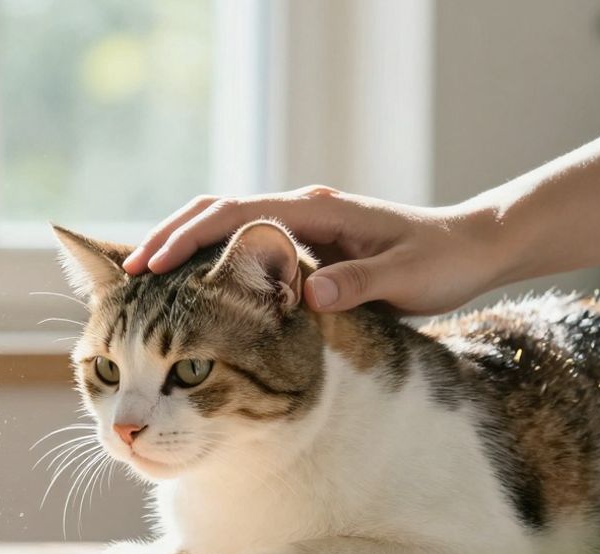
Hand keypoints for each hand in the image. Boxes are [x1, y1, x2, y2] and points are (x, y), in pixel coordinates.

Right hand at [121, 186, 508, 315]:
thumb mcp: (406, 278)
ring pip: (221, 226)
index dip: (188, 239)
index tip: (152, 267)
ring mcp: (297, 227)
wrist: (473, 246)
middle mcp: (299, 212)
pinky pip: (238, 247)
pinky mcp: (300, 245)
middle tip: (127, 274)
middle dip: (168, 238)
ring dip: (180, 247)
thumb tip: (306, 295)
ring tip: (140, 282)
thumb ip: (357, 284)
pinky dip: (203, 260)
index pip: (234, 215)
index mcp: (315, 212)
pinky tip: (184, 290)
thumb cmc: (443, 262)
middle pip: (214, 212)